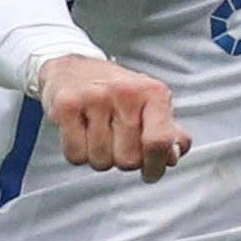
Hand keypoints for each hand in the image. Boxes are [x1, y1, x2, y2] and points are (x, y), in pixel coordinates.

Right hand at [36, 55, 190, 181]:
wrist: (73, 68)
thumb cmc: (117, 93)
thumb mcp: (150, 106)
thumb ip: (168, 133)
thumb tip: (173, 157)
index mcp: (153, 93)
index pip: (159, 142)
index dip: (155, 166)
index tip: (150, 172)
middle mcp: (125, 92)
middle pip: (128, 160)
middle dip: (123, 160)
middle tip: (118, 143)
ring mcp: (94, 97)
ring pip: (101, 161)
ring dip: (100, 158)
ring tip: (99, 136)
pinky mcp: (67, 105)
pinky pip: (75, 154)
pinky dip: (78, 154)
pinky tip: (81, 134)